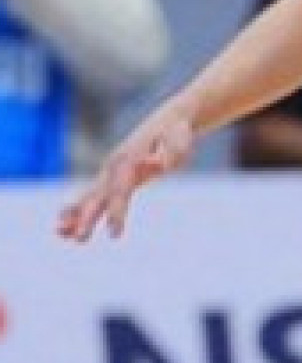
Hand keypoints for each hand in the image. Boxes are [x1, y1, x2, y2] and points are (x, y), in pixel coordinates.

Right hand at [57, 100, 198, 240]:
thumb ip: (169, 153)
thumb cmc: (176, 135)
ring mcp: (110, 171)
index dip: (116, 213)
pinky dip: (76, 209)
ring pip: (89, 196)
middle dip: (88, 219)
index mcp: (129, 162)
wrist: (168, 122)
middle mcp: (114, 167)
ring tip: (60, 235)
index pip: (121, 193)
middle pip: (99, 197)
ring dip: (74, 215)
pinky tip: (63, 227)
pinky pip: (91, 195)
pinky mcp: (111, 177)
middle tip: (78, 239)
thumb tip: (157, 162)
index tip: (114, 235)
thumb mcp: (179, 141)